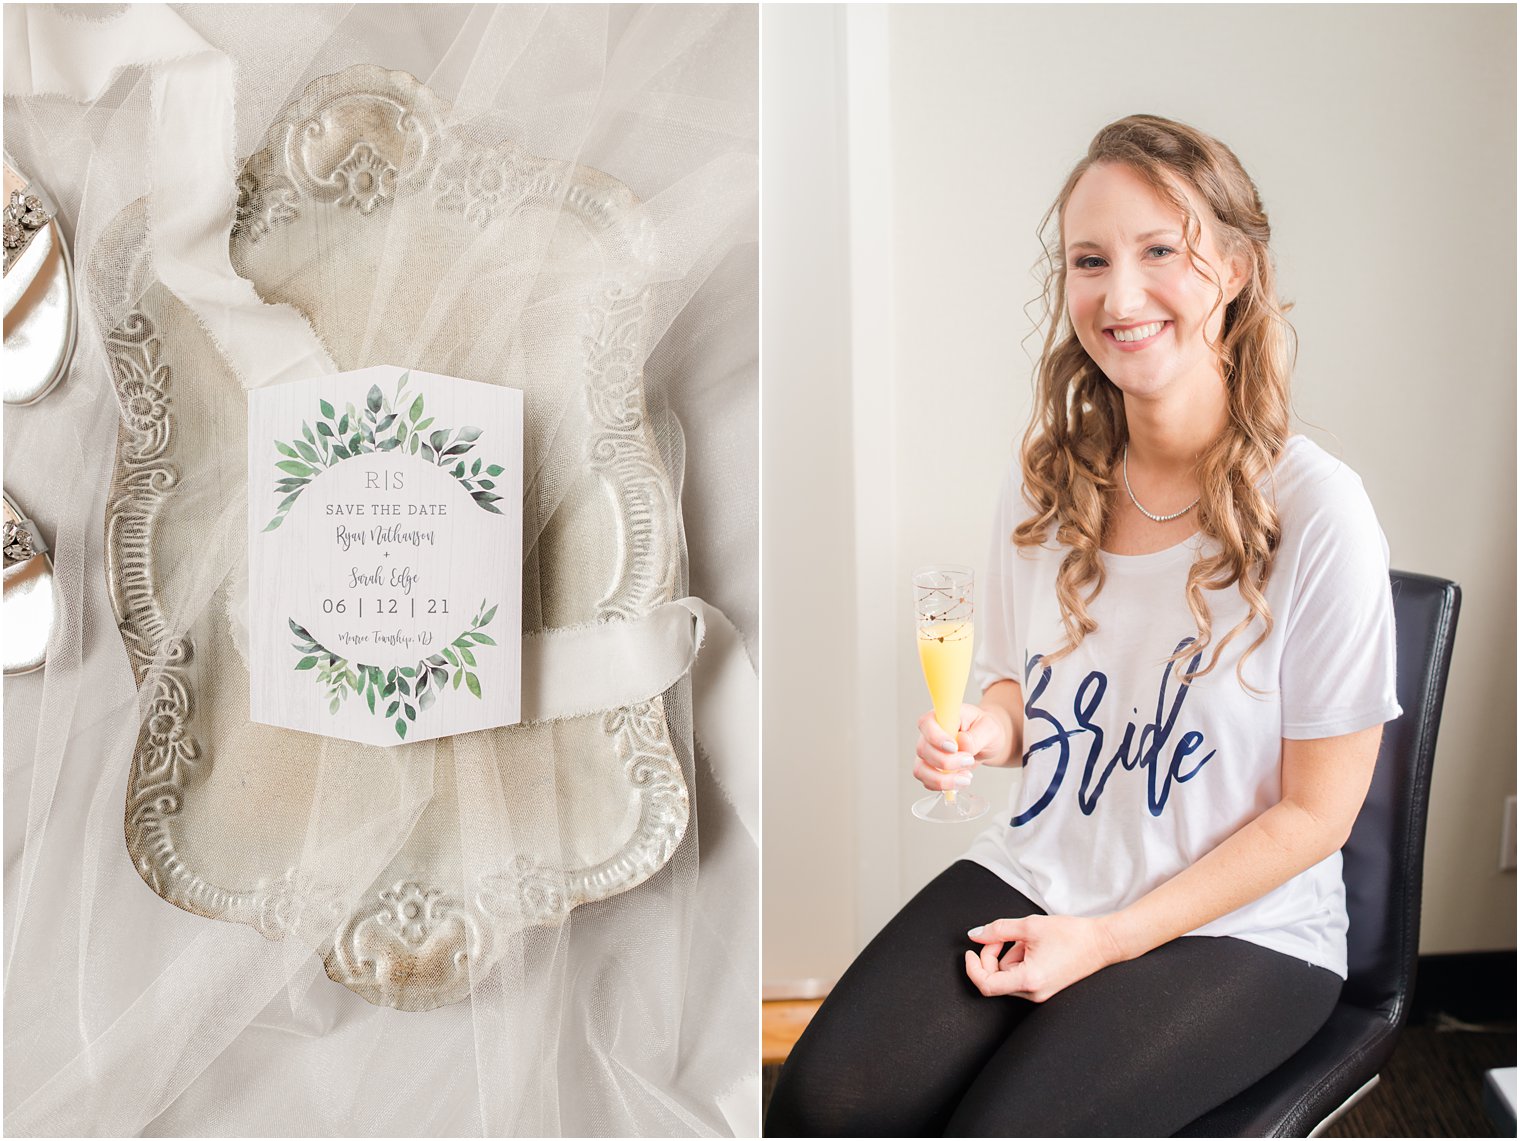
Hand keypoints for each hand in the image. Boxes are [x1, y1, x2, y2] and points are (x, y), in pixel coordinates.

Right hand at [914, 703, 1009, 792]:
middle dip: (947, 762)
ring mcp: (927, 752)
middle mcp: (929, 734)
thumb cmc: (984, 729)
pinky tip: (959, 780)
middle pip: (924, 750)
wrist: (986, 742)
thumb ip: (976, 736)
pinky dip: (944, 785)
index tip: (954, 748)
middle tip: (969, 761)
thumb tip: (962, 743)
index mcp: (941, 716)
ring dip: (943, 779)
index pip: (926, 723)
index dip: (936, 737)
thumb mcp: (989, 728)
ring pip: (921, 770)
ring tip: (965, 778)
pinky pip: (927, 781)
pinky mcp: (929, 768)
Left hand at [962, 914, 1125, 1002]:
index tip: (970, 952)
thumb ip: (998, 930)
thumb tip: (975, 935)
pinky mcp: (1045, 988)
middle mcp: (1033, 993)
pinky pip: (1020, 976)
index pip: (986, 985)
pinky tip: (1033, 947)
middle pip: (995, 979)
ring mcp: (1040, 993)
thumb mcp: (1030, 926)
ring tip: (1027, 940)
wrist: (1102, 943)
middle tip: (1001, 936)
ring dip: (1008, 955)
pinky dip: (1019, 960)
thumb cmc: (1071, 934)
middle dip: (992, 955)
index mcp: (1029, 980)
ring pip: (1008, 975)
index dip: (973, 968)